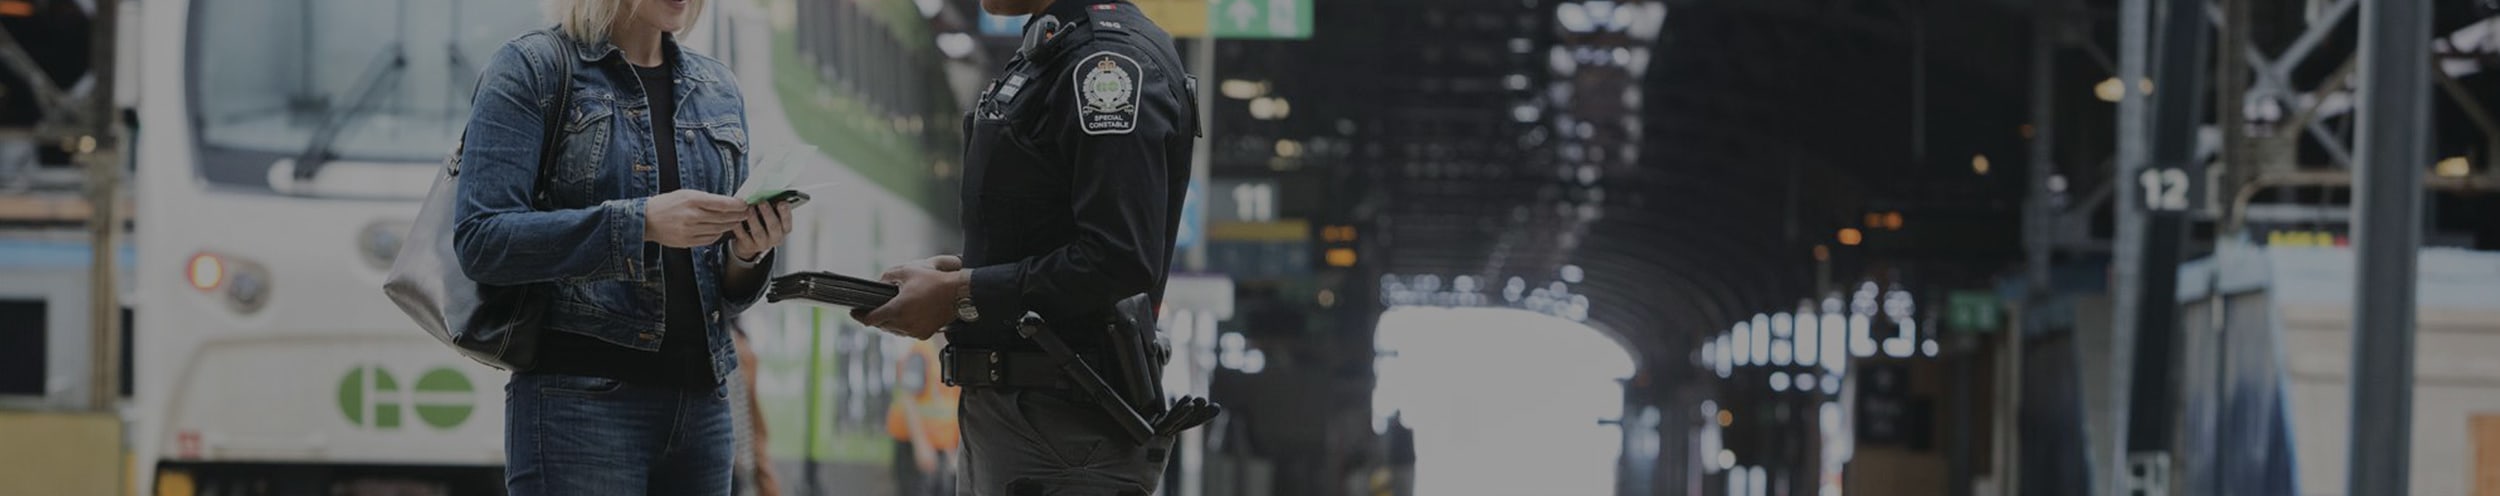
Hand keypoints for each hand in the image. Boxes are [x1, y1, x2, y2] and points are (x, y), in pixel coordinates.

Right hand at [645, 190, 748, 247]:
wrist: (646, 220)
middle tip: (747, 213)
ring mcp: (690, 230)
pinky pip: (710, 239)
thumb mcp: (685, 194)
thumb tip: (727, 202)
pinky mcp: (688, 241)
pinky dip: (718, 234)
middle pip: (723, 218)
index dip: (737, 205)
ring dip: (730, 225)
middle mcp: (692, 216)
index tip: (746, 204)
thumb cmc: (667, 204)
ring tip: (737, 221)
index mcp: (692, 200)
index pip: (722, 204)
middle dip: (738, 215)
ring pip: (719, 229)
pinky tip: (722, 229)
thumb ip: (705, 199)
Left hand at [730, 201, 793, 261]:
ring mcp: (762, 244)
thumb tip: (769, 194)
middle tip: (762, 202)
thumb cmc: (763, 224)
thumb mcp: (772, 217)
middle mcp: (775, 238)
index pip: (788, 222)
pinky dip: (740, 226)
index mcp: (784, 229)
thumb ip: (773, 208)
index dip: (786, 213)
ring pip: (758, 232)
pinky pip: (743, 236)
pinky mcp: (748, 246)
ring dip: (754, 219)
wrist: (751, 243)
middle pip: (773, 227)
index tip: (782, 203)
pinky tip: (738, 218)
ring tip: (749, 208)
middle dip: (768, 213)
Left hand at [850, 261, 967, 339]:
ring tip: (891, 311)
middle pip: (882, 325)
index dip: (860, 315)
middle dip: (876, 318)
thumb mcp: (907, 271)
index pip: (871, 318)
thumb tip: (880, 284)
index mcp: (897, 309)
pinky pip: (907, 332)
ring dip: (890, 322)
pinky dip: (904, 325)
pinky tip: (906, 315)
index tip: (854, 312)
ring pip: (894, 330)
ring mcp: (914, 331)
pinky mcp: (924, 335)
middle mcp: (904, 324)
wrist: (958, 293)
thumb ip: (887, 277)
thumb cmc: (935, 281)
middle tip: (871, 310)